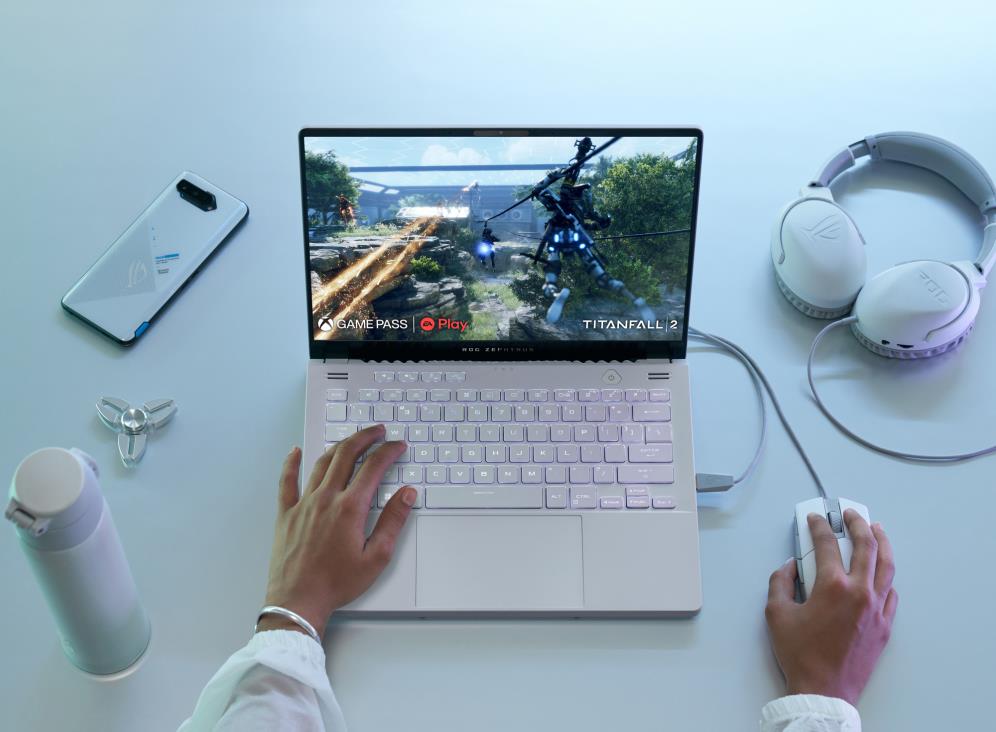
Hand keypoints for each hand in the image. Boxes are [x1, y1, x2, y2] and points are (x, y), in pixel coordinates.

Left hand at [257, 425, 416, 640]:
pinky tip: (295, 451)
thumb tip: (407, 495)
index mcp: (350, 509)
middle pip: (347, 455)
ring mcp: (303, 504)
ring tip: (352, 439)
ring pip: (322, 463)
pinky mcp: (286, 513)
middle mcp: (325, 499)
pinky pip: (286, 481)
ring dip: (339, 445)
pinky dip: (291, 463)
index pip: (373, 468)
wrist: (298, 600)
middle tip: (378, 432)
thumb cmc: (336, 583)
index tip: (398, 446)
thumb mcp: (376, 557)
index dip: (388, 452)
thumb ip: (393, 522)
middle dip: (365, 438)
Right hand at [765, 510, 897, 705]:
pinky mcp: (884, 625)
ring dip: (882, 543)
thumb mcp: (777, 613)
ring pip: (887, 566)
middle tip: (850, 514)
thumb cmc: (800, 654)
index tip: (815, 519)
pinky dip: (886, 577)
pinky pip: (891, 593)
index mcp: (833, 586)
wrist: (824, 690)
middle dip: (857, 524)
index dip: (819, 526)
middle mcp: (860, 592)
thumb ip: (780, 582)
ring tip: (876, 530)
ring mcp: (876, 609)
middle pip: (866, 546)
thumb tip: (789, 568)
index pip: (827, 544)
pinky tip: (881, 572)